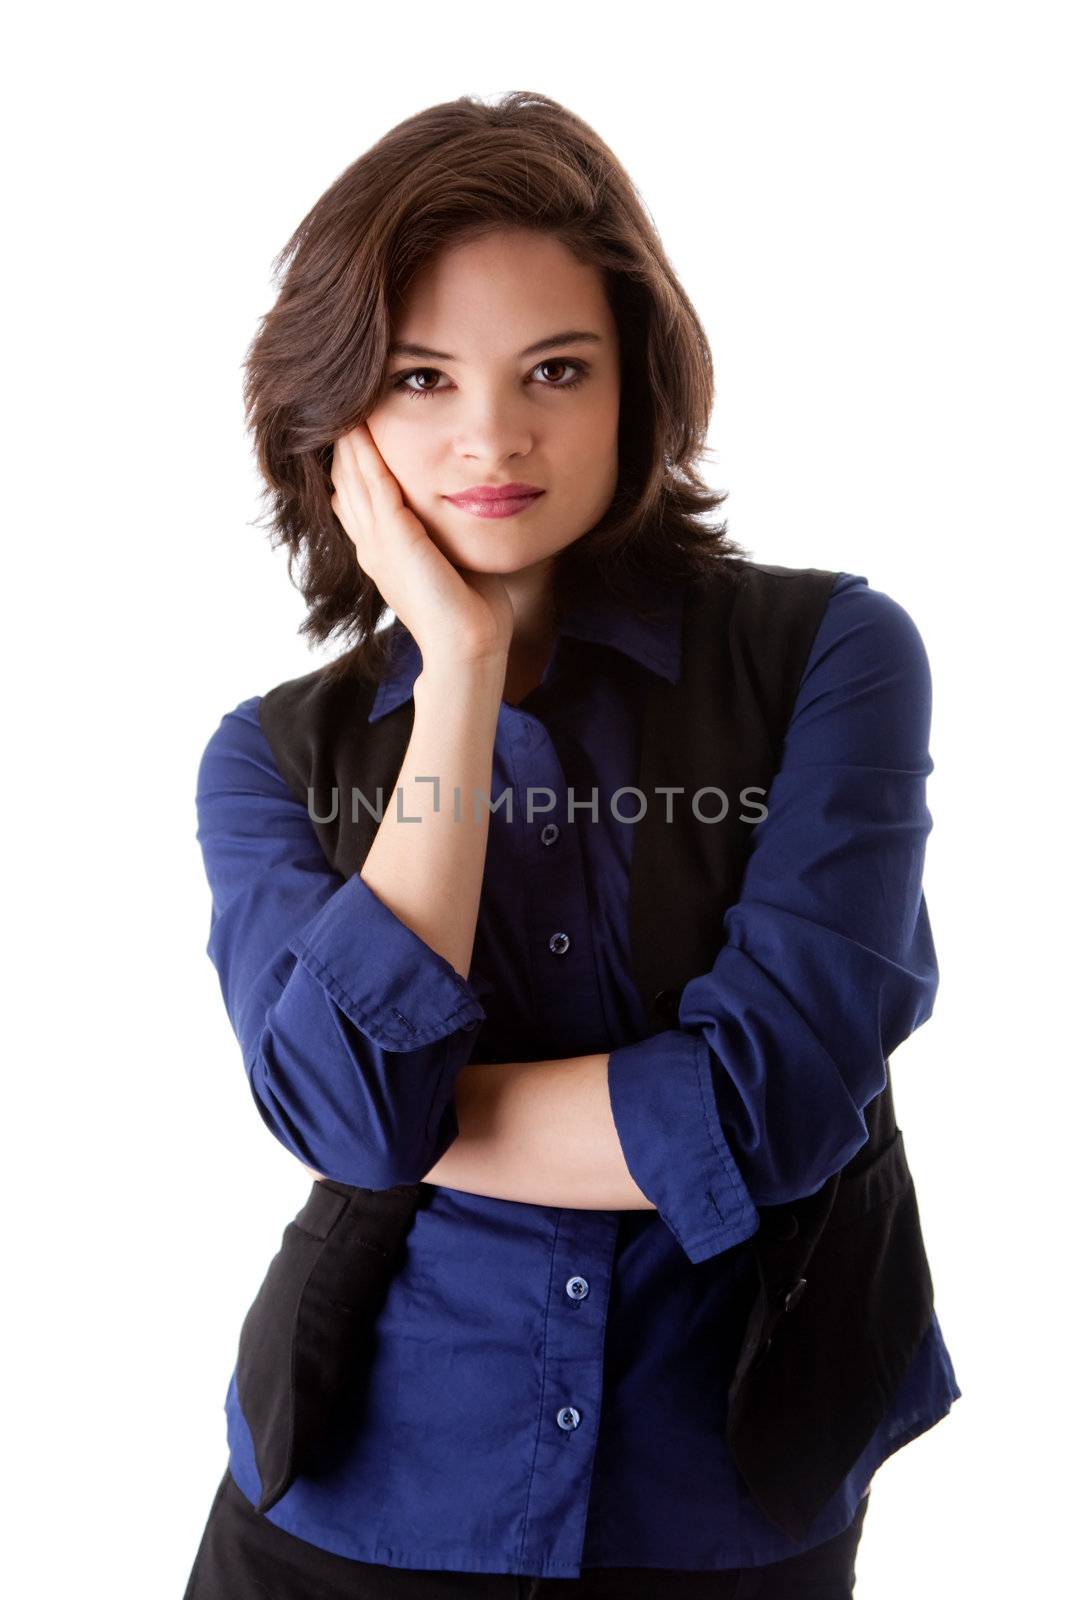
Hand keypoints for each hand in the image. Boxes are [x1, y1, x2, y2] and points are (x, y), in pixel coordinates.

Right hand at [330, 423, 514, 668]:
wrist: (467, 646)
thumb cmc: (470, 611)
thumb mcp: (450, 562)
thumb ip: (444, 536)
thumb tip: (462, 511)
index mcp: (382, 553)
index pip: (355, 499)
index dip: (352, 464)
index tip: (355, 428)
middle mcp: (372, 546)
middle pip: (346, 482)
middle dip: (344, 443)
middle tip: (340, 403)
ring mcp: (378, 542)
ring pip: (353, 478)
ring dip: (349, 438)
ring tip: (344, 401)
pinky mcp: (394, 538)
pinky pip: (373, 484)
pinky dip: (365, 452)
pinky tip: (360, 424)